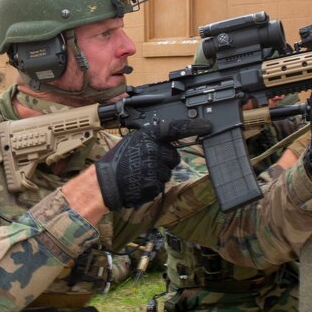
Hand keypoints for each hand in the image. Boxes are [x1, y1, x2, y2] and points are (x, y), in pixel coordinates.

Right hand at [95, 119, 211, 209]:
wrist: (104, 183)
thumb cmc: (117, 161)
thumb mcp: (133, 141)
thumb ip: (151, 140)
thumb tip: (167, 142)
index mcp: (148, 136)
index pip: (176, 129)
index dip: (193, 127)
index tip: (207, 126)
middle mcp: (154, 150)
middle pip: (174, 156)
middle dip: (165, 161)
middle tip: (147, 163)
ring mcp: (154, 168)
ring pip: (168, 172)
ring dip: (158, 174)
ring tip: (140, 174)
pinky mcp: (154, 185)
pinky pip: (161, 184)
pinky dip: (153, 185)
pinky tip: (140, 182)